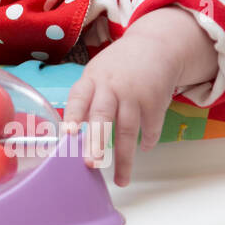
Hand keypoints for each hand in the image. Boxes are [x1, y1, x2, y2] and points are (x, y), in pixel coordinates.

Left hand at [63, 8, 217, 185]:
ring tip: (121, 180)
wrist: (156, 45)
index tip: (68, 133)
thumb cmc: (118, 67)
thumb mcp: (97, 74)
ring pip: (128, 130)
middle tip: (91, 164)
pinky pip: (151, 128)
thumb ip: (86, 100)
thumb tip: (74, 136)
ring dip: (125, 158)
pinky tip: (144, 149)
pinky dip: (148, 141)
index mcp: (92, 80)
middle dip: (97, 141)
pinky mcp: (156, 101)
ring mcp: (135, 94)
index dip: (73, 115)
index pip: (79, 98)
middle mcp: (112, 87)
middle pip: (103, 116)